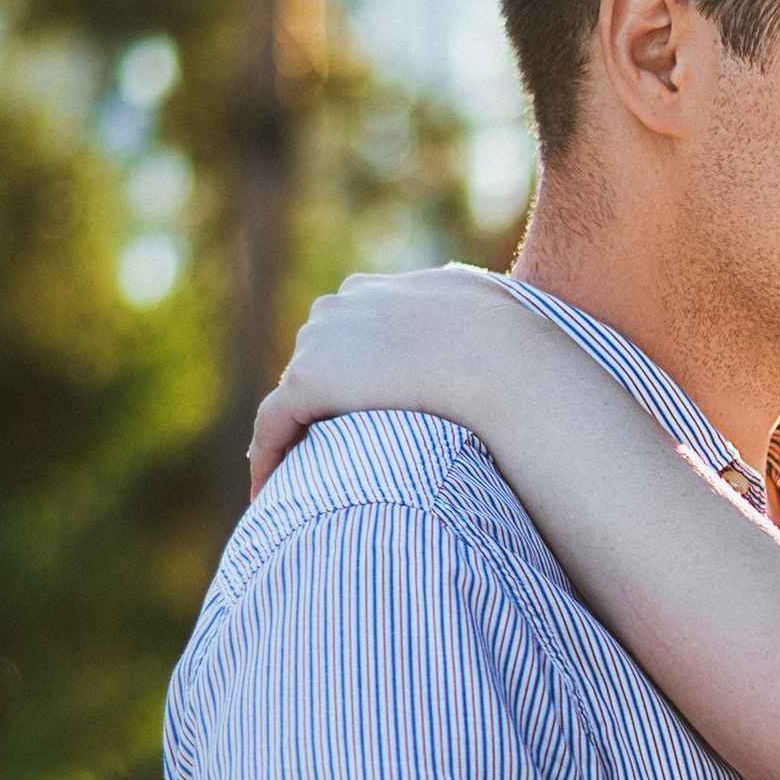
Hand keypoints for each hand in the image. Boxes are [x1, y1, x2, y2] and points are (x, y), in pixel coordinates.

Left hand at [249, 266, 542, 496]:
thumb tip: (489, 323)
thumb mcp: (492, 306)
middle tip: (328, 448)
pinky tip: (270, 491)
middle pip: (318, 358)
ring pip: (294, 393)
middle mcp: (341, 304)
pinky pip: (274, 425)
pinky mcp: (307, 383)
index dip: (352, 370)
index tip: (358, 406)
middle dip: (322, 399)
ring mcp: (320, 341)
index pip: (350, 330)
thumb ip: (473, 311)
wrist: (497, 360)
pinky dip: (269, 456)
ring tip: (301, 474)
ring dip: (297, 429)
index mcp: (380, 288)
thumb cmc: (510, 343)